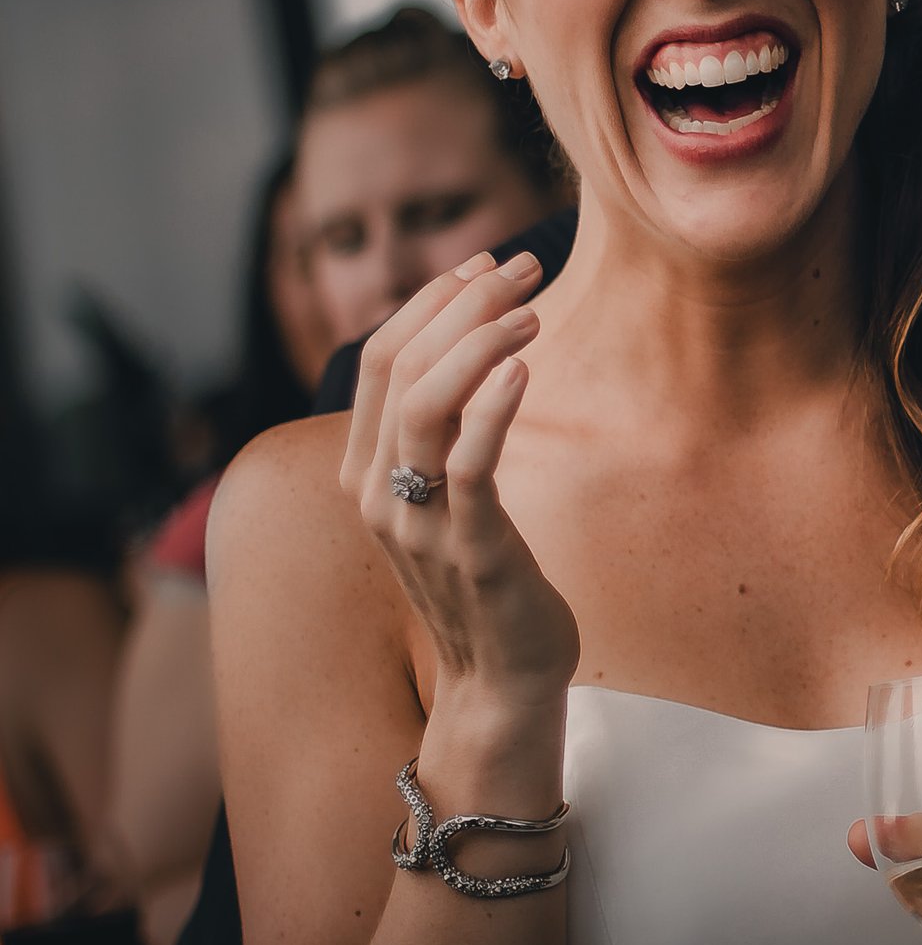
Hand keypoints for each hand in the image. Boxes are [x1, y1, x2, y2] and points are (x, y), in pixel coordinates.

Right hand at [341, 250, 577, 710]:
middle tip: (523, 266)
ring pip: (424, 409)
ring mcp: (418, 525)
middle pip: (399, 369)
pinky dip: (491, 411)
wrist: (502, 679)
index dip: (431, 302)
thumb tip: (469, 352)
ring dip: (478, 346)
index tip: (485, 264)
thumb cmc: (487, 579)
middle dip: (461, 305)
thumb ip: (439, 437)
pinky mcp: (470, 551)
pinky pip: (468, 469)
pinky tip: (524, 371)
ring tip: (532, 309)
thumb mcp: (447, 499)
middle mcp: (378, 494)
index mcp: (366, 473)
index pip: (379, 361)